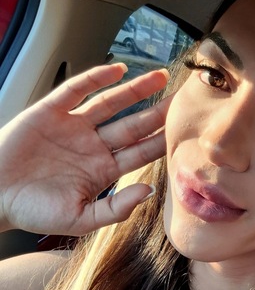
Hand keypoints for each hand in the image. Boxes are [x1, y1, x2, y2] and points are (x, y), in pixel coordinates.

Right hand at [0, 64, 170, 235]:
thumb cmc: (33, 211)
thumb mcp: (79, 219)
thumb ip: (115, 208)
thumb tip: (148, 191)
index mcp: (103, 171)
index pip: (140, 153)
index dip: (163, 142)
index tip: (186, 133)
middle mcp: (93, 146)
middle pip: (133, 126)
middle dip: (157, 113)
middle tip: (183, 101)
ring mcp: (73, 127)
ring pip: (110, 104)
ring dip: (134, 90)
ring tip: (159, 77)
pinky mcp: (50, 112)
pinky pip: (76, 91)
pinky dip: (95, 79)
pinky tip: (118, 70)